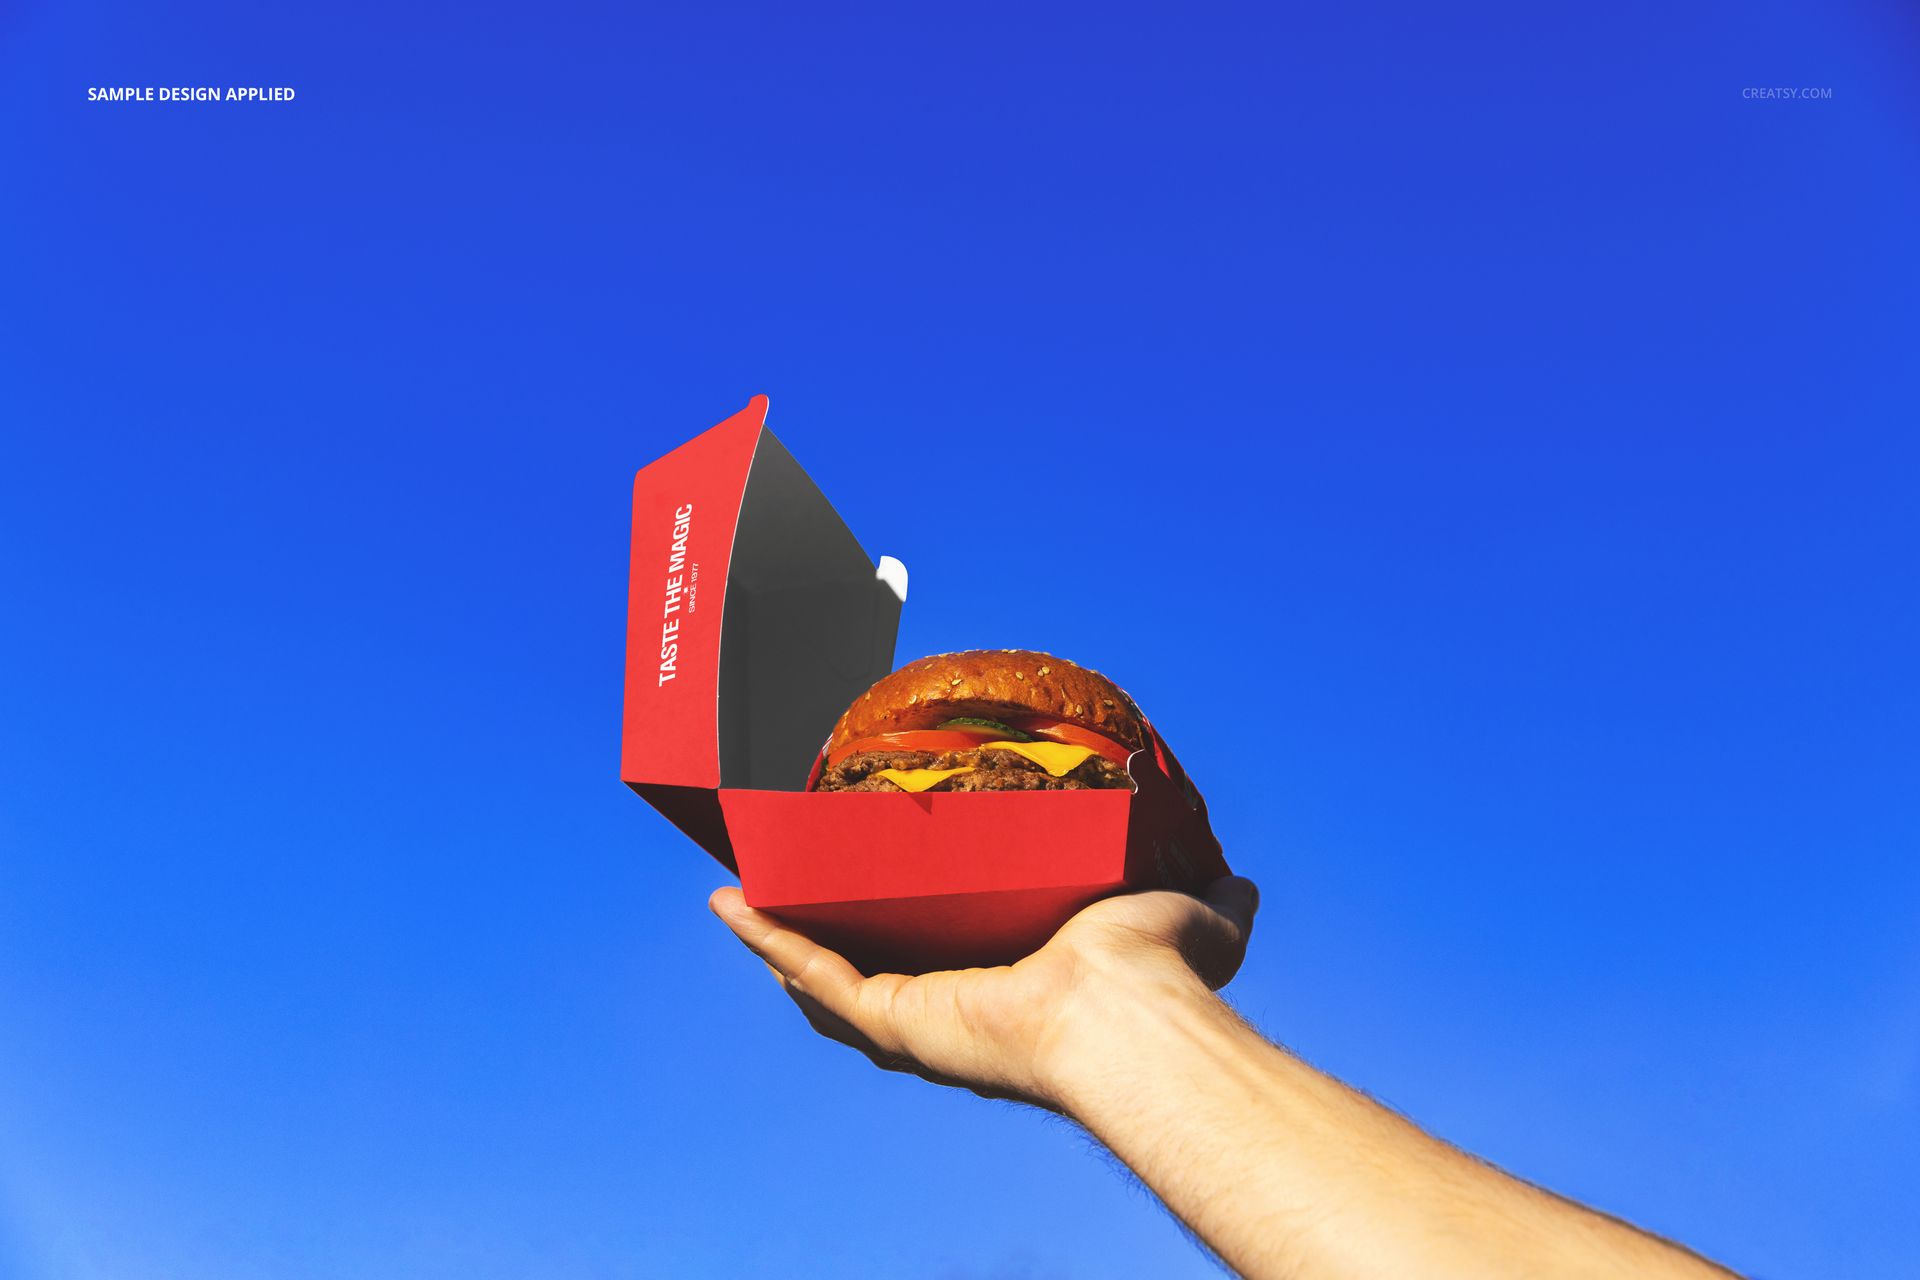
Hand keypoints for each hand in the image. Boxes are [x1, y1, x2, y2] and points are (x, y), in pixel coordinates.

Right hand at [708, 876, 1259, 1110]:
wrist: (1131, 1016)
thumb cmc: (1162, 977)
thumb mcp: (1193, 919)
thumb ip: (1216, 901)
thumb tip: (1243, 882)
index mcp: (1010, 992)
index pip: (944, 960)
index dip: (907, 924)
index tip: (882, 882)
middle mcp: (955, 1013)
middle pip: (872, 968)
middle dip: (826, 930)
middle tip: (793, 880)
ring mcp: (917, 1021)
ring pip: (826, 975)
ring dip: (779, 933)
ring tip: (742, 888)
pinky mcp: (892, 1019)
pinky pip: (815, 973)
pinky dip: (768, 936)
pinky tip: (730, 899)